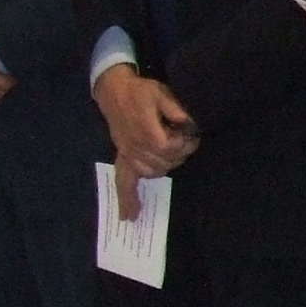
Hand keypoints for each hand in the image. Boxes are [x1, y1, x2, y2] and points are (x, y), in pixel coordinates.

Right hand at [93, 64, 199, 210]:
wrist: (114, 91)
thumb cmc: (139, 92)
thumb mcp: (161, 94)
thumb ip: (175, 109)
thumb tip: (188, 124)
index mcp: (147, 133)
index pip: (171, 149)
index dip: (185, 144)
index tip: (191, 136)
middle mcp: (136, 148)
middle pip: (164, 163)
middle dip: (179, 155)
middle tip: (186, 142)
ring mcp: (128, 154)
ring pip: (151, 172)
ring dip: (165, 166)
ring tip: (172, 155)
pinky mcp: (123, 156)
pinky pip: (123, 181)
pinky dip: (127, 198)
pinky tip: (130, 215)